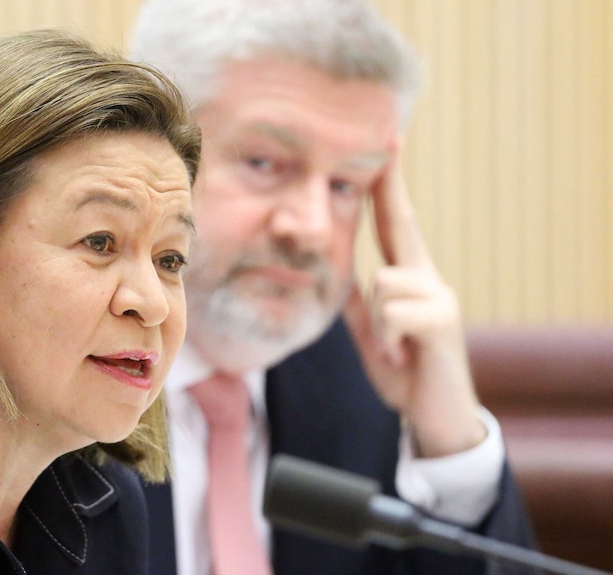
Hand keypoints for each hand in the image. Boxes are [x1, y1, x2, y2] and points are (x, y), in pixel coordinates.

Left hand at [343, 142, 485, 457]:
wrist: (434, 414)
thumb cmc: (404, 368)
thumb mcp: (372, 331)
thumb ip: (360, 302)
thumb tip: (336, 271)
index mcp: (410, 278)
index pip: (395, 222)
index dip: (389, 185)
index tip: (388, 144)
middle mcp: (429, 278)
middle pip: (401, 225)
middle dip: (391, 185)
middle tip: (388, 141)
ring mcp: (440, 296)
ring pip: (384, 282)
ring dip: (377, 324)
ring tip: (393, 348)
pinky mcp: (443, 320)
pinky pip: (393, 313)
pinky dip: (386, 339)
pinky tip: (401, 355)